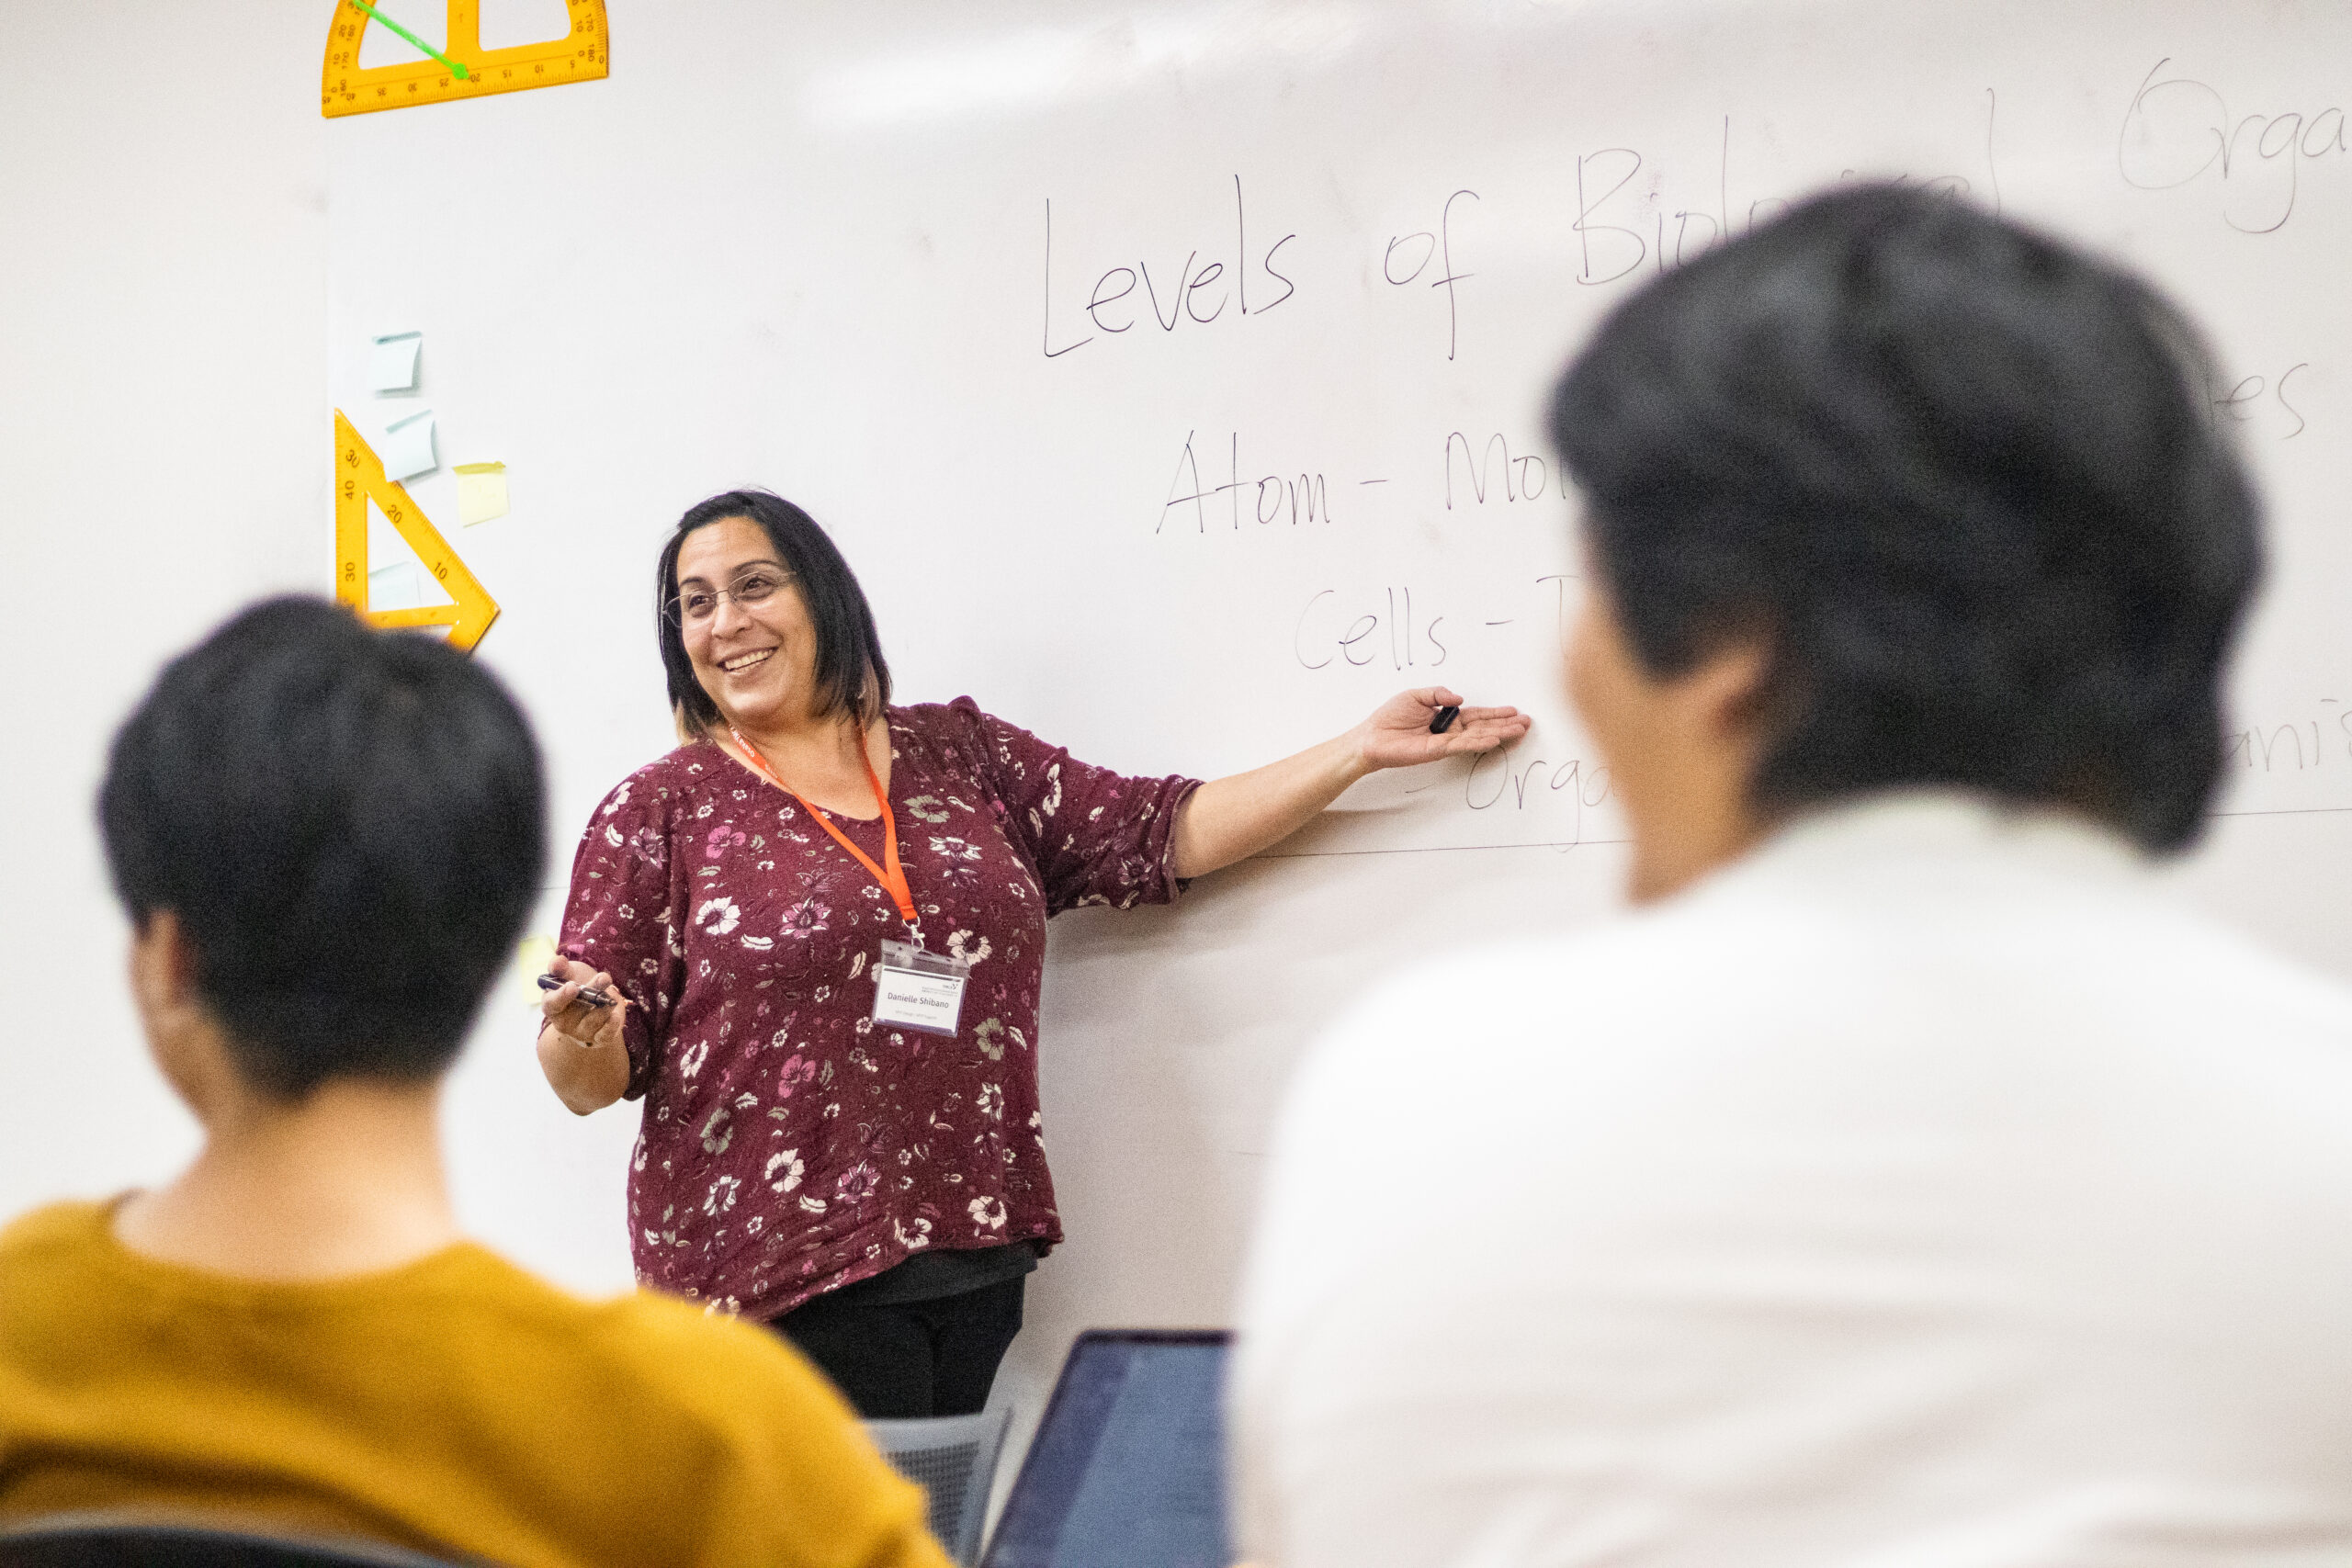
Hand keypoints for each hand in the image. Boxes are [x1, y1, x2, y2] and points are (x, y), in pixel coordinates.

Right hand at [538, 956, 626, 1053]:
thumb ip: (561, 967)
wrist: (594, 1003)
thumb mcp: (568, 973)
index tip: (573, 986)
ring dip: (603, 1007)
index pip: (551, 1004)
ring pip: (591, 1022)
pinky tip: (615, 1016)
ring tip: (611, 995)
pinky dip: (610, 1027)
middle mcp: (564, 1022)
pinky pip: (604, 1036)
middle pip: (575, 1011)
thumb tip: (558, 961)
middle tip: (603, 978)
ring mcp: (581, 1032)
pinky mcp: (599, 1037)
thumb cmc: (577, 986)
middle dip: (590, 993)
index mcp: (553, 1006)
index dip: (561, 996)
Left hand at [1350, 686, 1530, 771]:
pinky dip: (1479, 742)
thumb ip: (1439, 694)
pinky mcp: (1437, 750)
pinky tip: (1494, 739)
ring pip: (1478, 736)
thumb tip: (1460, 697)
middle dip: (1506, 724)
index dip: (1496, 713)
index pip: (1477, 715)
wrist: (1371, 737)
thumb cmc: (1390, 717)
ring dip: (1499, 733)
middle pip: (1484, 726)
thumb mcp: (1416, 695)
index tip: (1514, 711)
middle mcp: (1450, 730)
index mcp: (1446, 716)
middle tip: (1527, 722)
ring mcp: (1446, 741)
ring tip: (1519, 730)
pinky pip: (1462, 745)